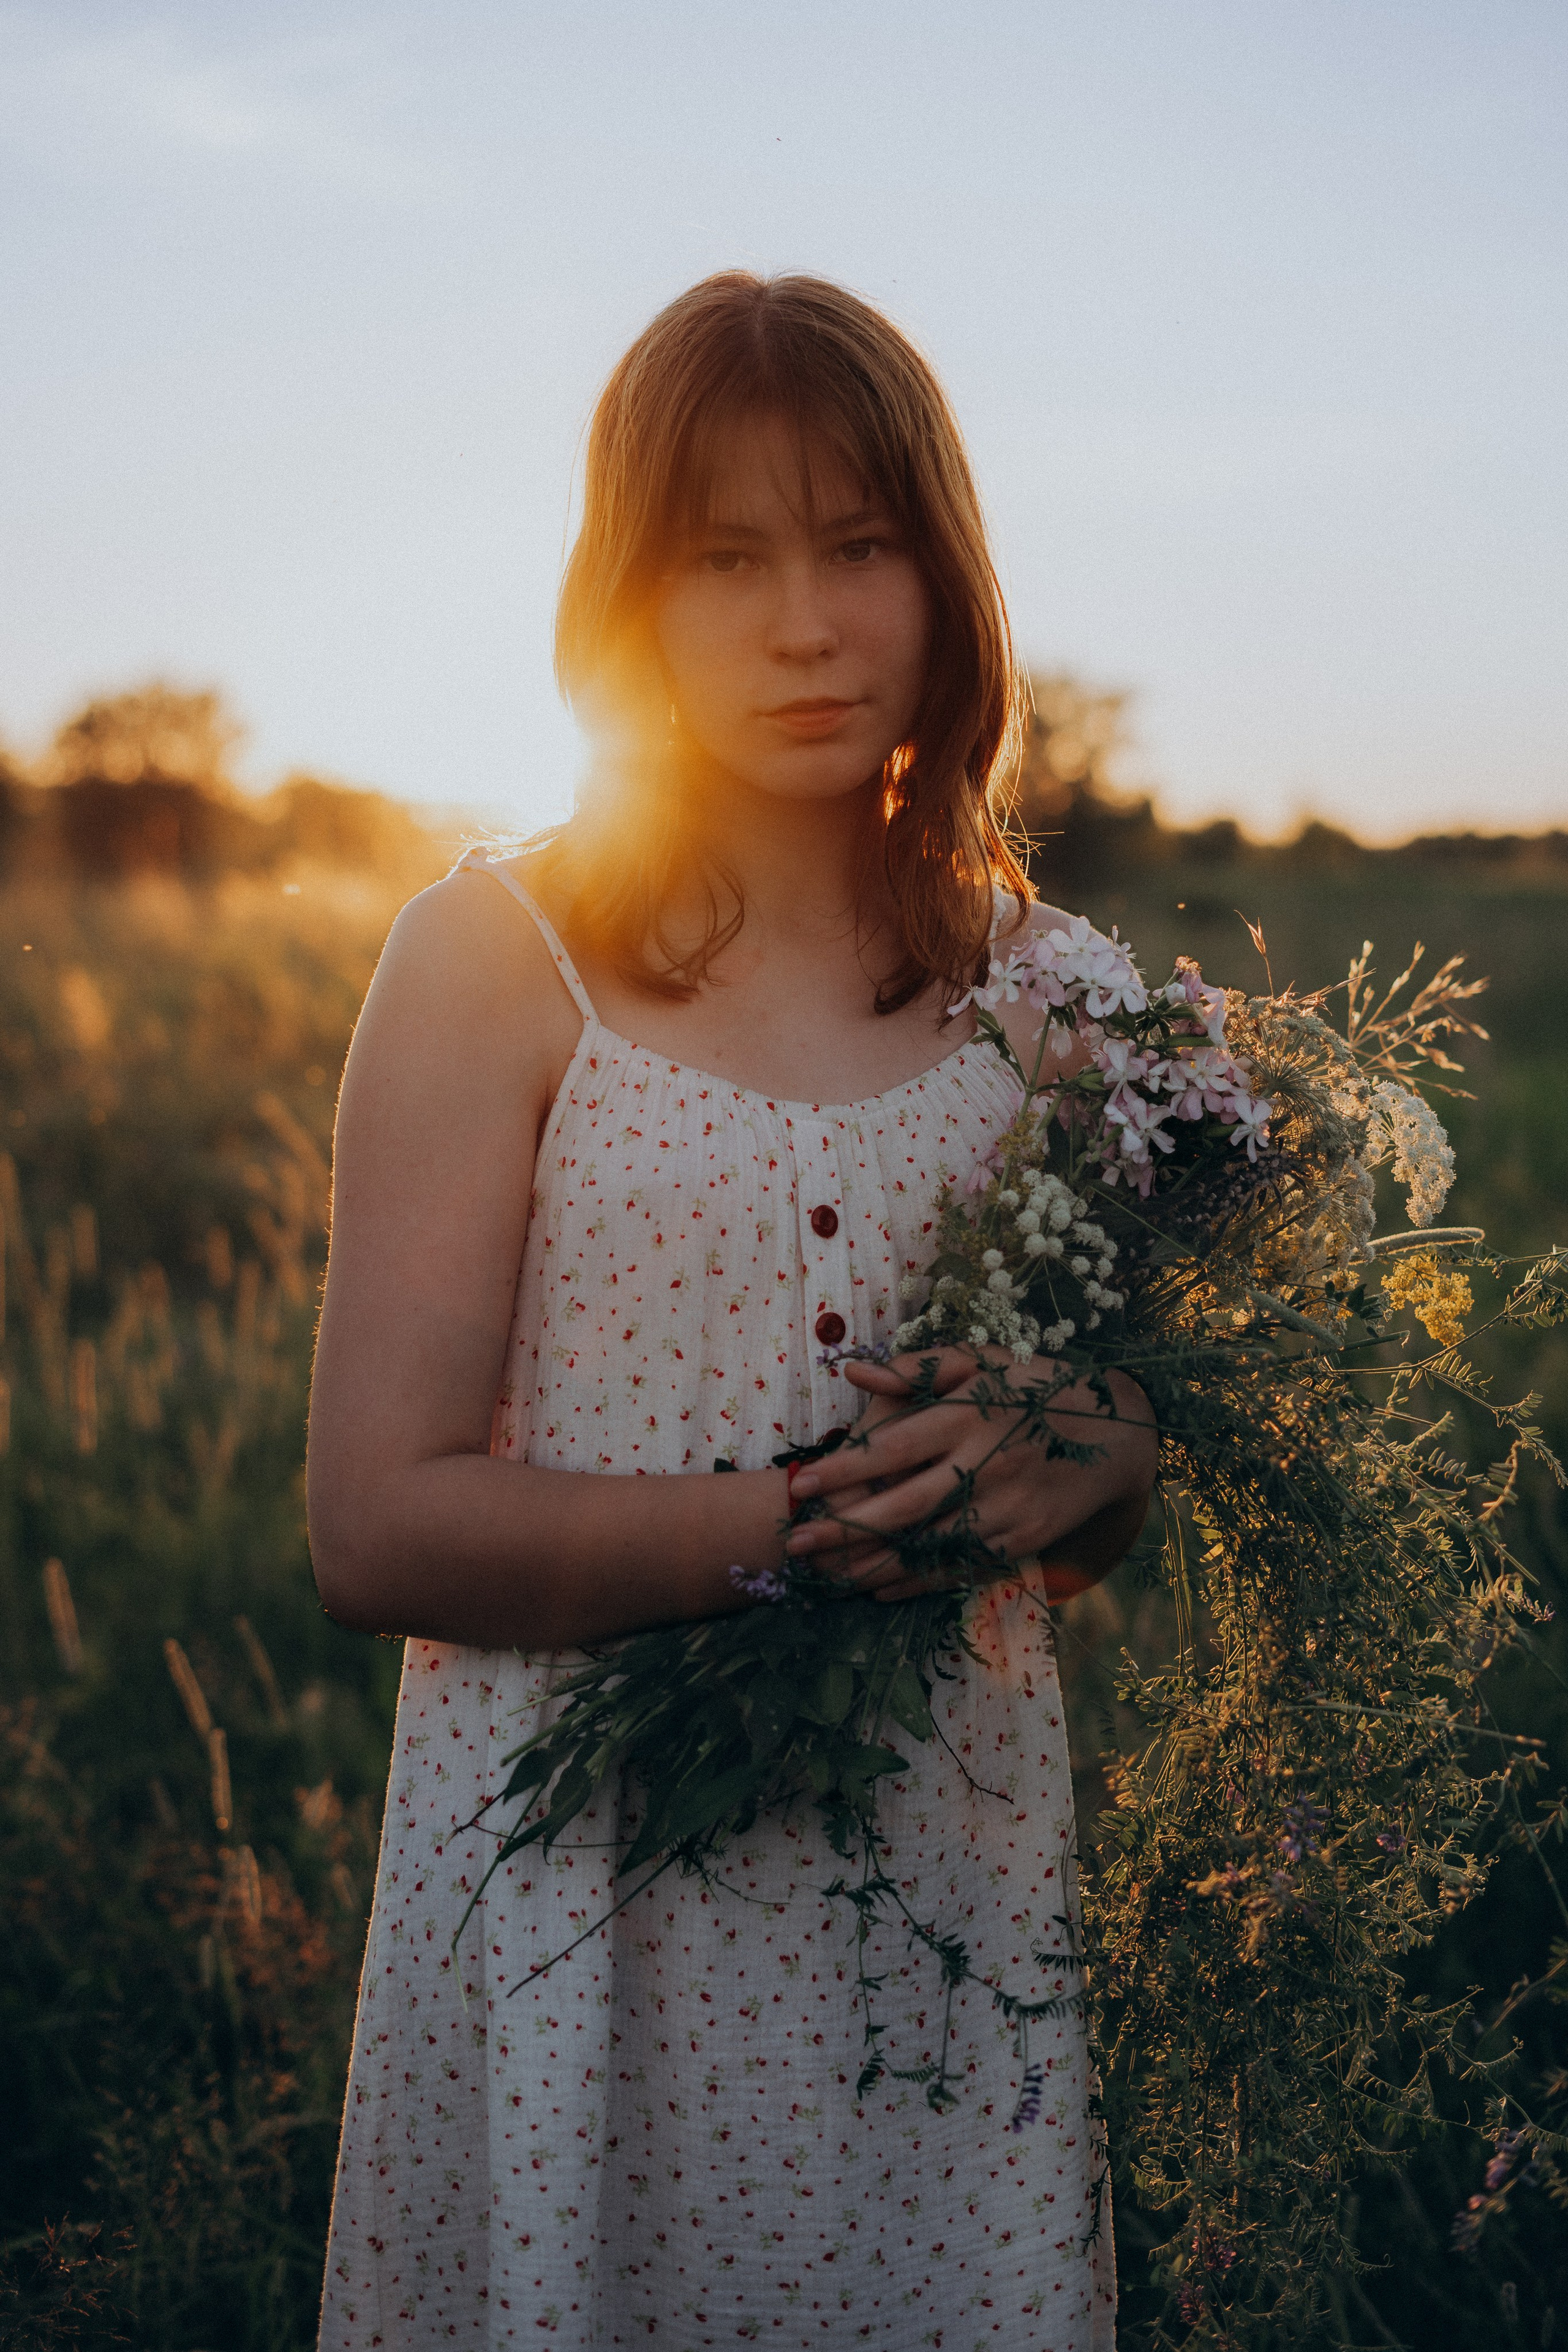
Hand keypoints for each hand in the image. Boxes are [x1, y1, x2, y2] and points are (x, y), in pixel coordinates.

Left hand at [785, 1346, 1156, 1602]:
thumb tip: (853, 1373)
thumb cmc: (1037, 1389)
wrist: (1117, 1435)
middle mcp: (985, 1464)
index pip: (894, 1448)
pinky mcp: (1022, 1539)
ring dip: (874, 1565)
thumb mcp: (984, 1362)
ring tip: (826, 1576)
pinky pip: (962, 1568)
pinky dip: (920, 1583)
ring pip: (929, 1546)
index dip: (844, 1470)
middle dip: (844, 1530)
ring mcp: (1005, 1507)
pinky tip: (882, 1591)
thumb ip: (918, 1369)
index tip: (802, 1485)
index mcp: (969, 1416)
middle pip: (904, 1506)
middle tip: (795, 1545)